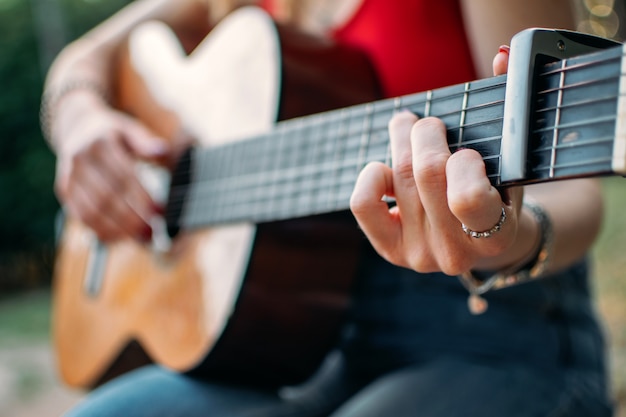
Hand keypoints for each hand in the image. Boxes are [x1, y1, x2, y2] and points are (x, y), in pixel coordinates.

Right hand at [54, 95, 173, 241]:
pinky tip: (121, 238)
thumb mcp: (129, 130)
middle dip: (132, 218)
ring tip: (140, 237)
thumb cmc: (112, 133)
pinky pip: (81, 217)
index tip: (160, 212)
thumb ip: (145, 142)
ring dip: (117, 229)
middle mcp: (79, 160)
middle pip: (107, 197)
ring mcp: (68, 177)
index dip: (142, 197)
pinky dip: (101, 231)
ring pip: (92, 211)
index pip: (123, 177)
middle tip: (152, 231)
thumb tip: (162, 151)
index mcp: (99, 144)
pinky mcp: (64, 190)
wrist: (76, 127)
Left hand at [349, 47, 529, 274]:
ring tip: (406, 127)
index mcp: (496, 234)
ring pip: (399, 178)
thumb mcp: (510, 164)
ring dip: (401, 141)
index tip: (468, 151)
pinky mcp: (389, 250)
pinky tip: (385, 167)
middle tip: (429, 124)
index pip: (468, 198)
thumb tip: (502, 55)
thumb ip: (509, 112)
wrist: (479, 241)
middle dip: (427, 134)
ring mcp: (419, 256)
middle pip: (427, 174)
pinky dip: (371, 175)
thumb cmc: (497, 193)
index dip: (463, 162)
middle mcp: (455, 253)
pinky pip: (364, 204)